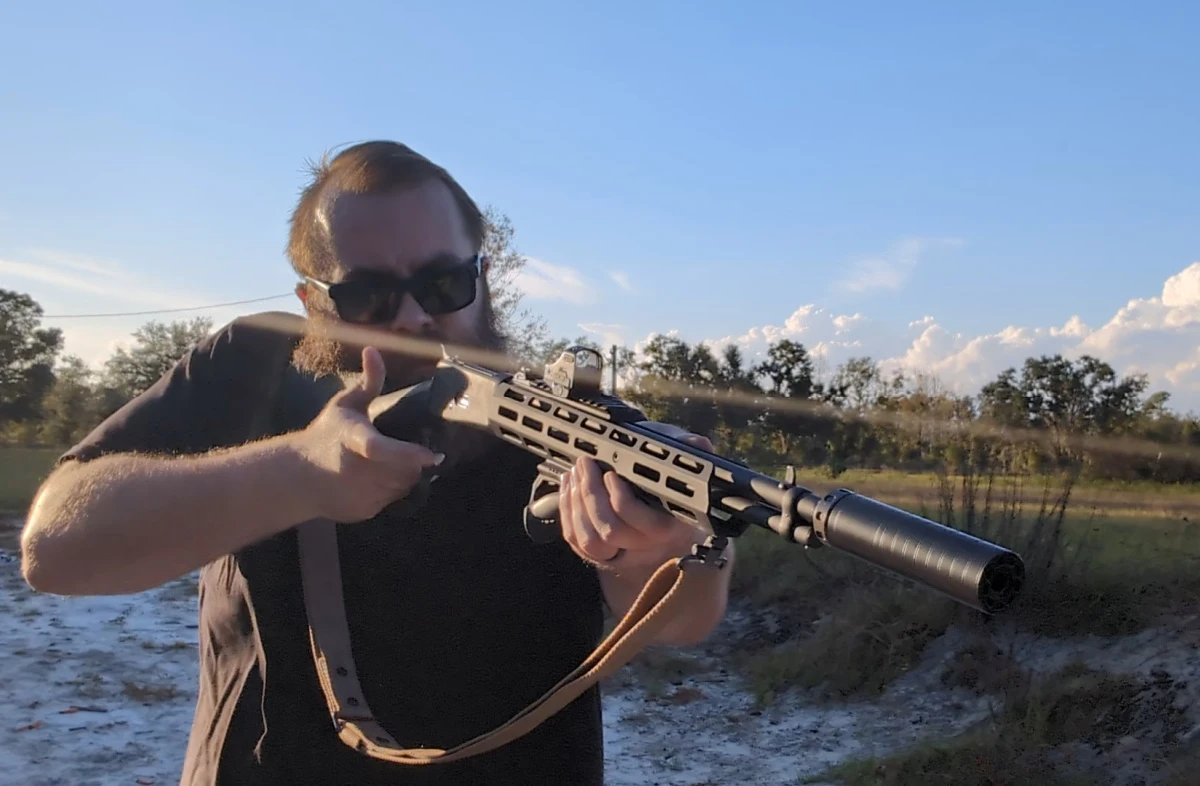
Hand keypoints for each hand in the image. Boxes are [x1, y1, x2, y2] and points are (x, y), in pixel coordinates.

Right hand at [288, 346, 443, 521]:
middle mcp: (355, 471)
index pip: (380, 449)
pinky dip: (391, 490)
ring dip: (403, 475)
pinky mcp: (362, 511)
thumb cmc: (326, 434)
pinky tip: (375, 479)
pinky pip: (392, 501)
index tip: (430, 454)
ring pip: (402, 487)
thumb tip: (373, 350)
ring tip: (387, 462)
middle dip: (411, 461)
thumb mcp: (345, 405)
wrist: (295, 477)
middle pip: (403, 470)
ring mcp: (359, 494)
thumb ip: (368, 382)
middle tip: (404, 450)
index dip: (406, 453)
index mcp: (353, 440)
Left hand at [559, 423, 712, 570]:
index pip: (646, 523)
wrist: (660, 494)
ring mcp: (622, 552)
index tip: (611, 473)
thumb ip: (689, 451)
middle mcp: (647, 545)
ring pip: (590, 541)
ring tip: (575, 473)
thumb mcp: (682, 459)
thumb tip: (698, 445)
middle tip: (586, 464)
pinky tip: (568, 487)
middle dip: (592, 495)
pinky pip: (577, 542)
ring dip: (576, 505)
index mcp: (671, 524)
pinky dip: (567, 514)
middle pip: (611, 532)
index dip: (623, 500)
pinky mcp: (601, 553)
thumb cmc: (669, 474)